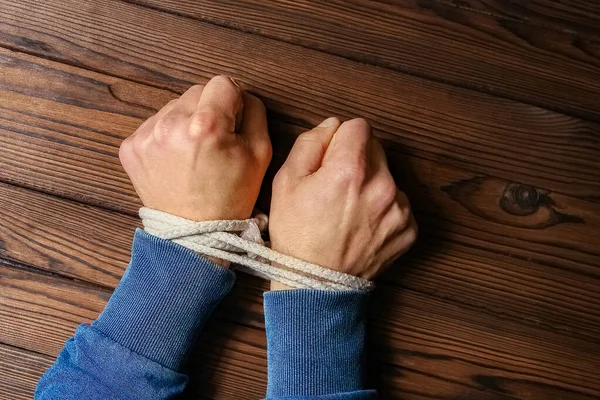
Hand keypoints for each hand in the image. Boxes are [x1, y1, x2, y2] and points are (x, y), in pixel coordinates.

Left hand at [119, 75, 271, 221]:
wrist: (194, 234)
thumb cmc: (231, 196)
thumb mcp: (261, 153)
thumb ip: (254, 112)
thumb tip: (241, 94)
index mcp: (207, 125)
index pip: (223, 83)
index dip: (233, 101)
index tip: (233, 122)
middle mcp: (171, 124)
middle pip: (196, 91)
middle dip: (208, 110)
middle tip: (213, 143)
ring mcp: (146, 136)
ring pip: (174, 106)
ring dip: (185, 122)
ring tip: (193, 154)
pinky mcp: (130, 147)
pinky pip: (154, 125)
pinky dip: (167, 137)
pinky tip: (176, 160)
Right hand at [269, 117, 416, 288]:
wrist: (316, 283)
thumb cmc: (297, 233)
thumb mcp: (286, 180)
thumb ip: (311, 142)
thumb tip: (334, 126)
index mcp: (350, 169)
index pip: (359, 126)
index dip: (341, 139)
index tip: (331, 158)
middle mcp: (382, 185)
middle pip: (376, 149)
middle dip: (357, 159)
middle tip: (336, 187)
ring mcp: (400, 209)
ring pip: (387, 176)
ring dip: (372, 184)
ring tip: (348, 210)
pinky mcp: (409, 228)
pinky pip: (398, 203)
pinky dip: (383, 208)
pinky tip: (362, 225)